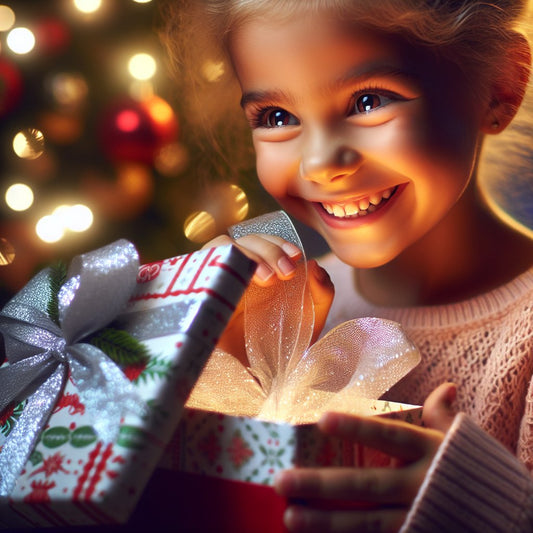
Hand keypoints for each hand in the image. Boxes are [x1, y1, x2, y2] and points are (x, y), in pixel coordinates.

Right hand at [205, 233, 333, 358]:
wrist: (262, 387)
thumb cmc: (282, 354)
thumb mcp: (310, 322)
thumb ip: (321, 294)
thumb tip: (315, 265)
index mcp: (258, 278)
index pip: (258, 243)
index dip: (275, 242)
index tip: (295, 256)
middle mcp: (235, 277)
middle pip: (240, 241)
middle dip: (267, 248)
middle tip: (287, 272)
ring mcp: (216, 287)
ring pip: (219, 247)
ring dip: (245, 251)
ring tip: (269, 277)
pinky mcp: (198, 302)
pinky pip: (198, 270)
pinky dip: (217, 263)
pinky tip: (239, 278)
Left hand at [274, 384, 456, 532]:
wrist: (511, 519)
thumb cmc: (474, 472)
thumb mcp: (461, 441)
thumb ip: (444, 415)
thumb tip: (445, 386)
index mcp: (429, 451)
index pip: (388, 436)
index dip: (357, 428)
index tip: (322, 419)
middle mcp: (420, 485)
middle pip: (366, 485)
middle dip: (322, 483)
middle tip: (283, 480)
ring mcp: (417, 518)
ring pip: (366, 523)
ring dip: (326, 522)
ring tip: (290, 516)